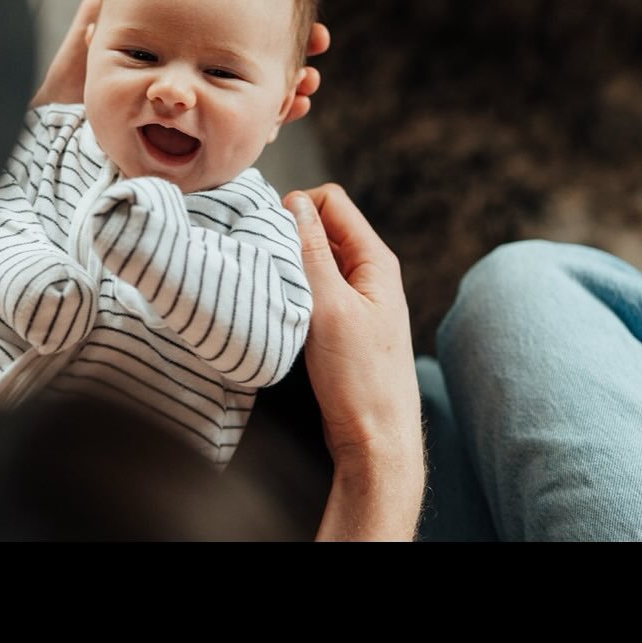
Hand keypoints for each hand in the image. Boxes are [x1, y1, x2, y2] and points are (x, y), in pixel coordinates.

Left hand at [31, 0, 329, 114]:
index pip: (250, 0)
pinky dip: (271, 116)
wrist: (69, 112)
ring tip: (306, 85)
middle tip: (320, 41)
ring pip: (265, 83)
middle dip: (300, 42)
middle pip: (269, 44)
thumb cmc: (87, 53)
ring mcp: (210, 88)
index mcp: (197, 23)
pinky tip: (286, 114)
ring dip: (292, 82)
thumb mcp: (113, 2)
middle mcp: (208, 54)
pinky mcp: (204, 122)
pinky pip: (248, 121)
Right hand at [283, 184, 424, 540]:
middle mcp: (367, 273)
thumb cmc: (360, 378)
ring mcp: (354, 299)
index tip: (271, 239)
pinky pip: (311, 290)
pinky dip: (292, 293)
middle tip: (266, 266)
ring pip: (312, 261)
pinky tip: (280, 313)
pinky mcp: (341, 324)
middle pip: (319, 228)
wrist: (376, 441)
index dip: (296, 209)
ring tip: (272, 293)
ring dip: (288, 268)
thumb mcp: (330, 307)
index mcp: (374, 259)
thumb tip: (293, 203)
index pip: (330, 201)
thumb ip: (311, 252)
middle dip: (288, 238)